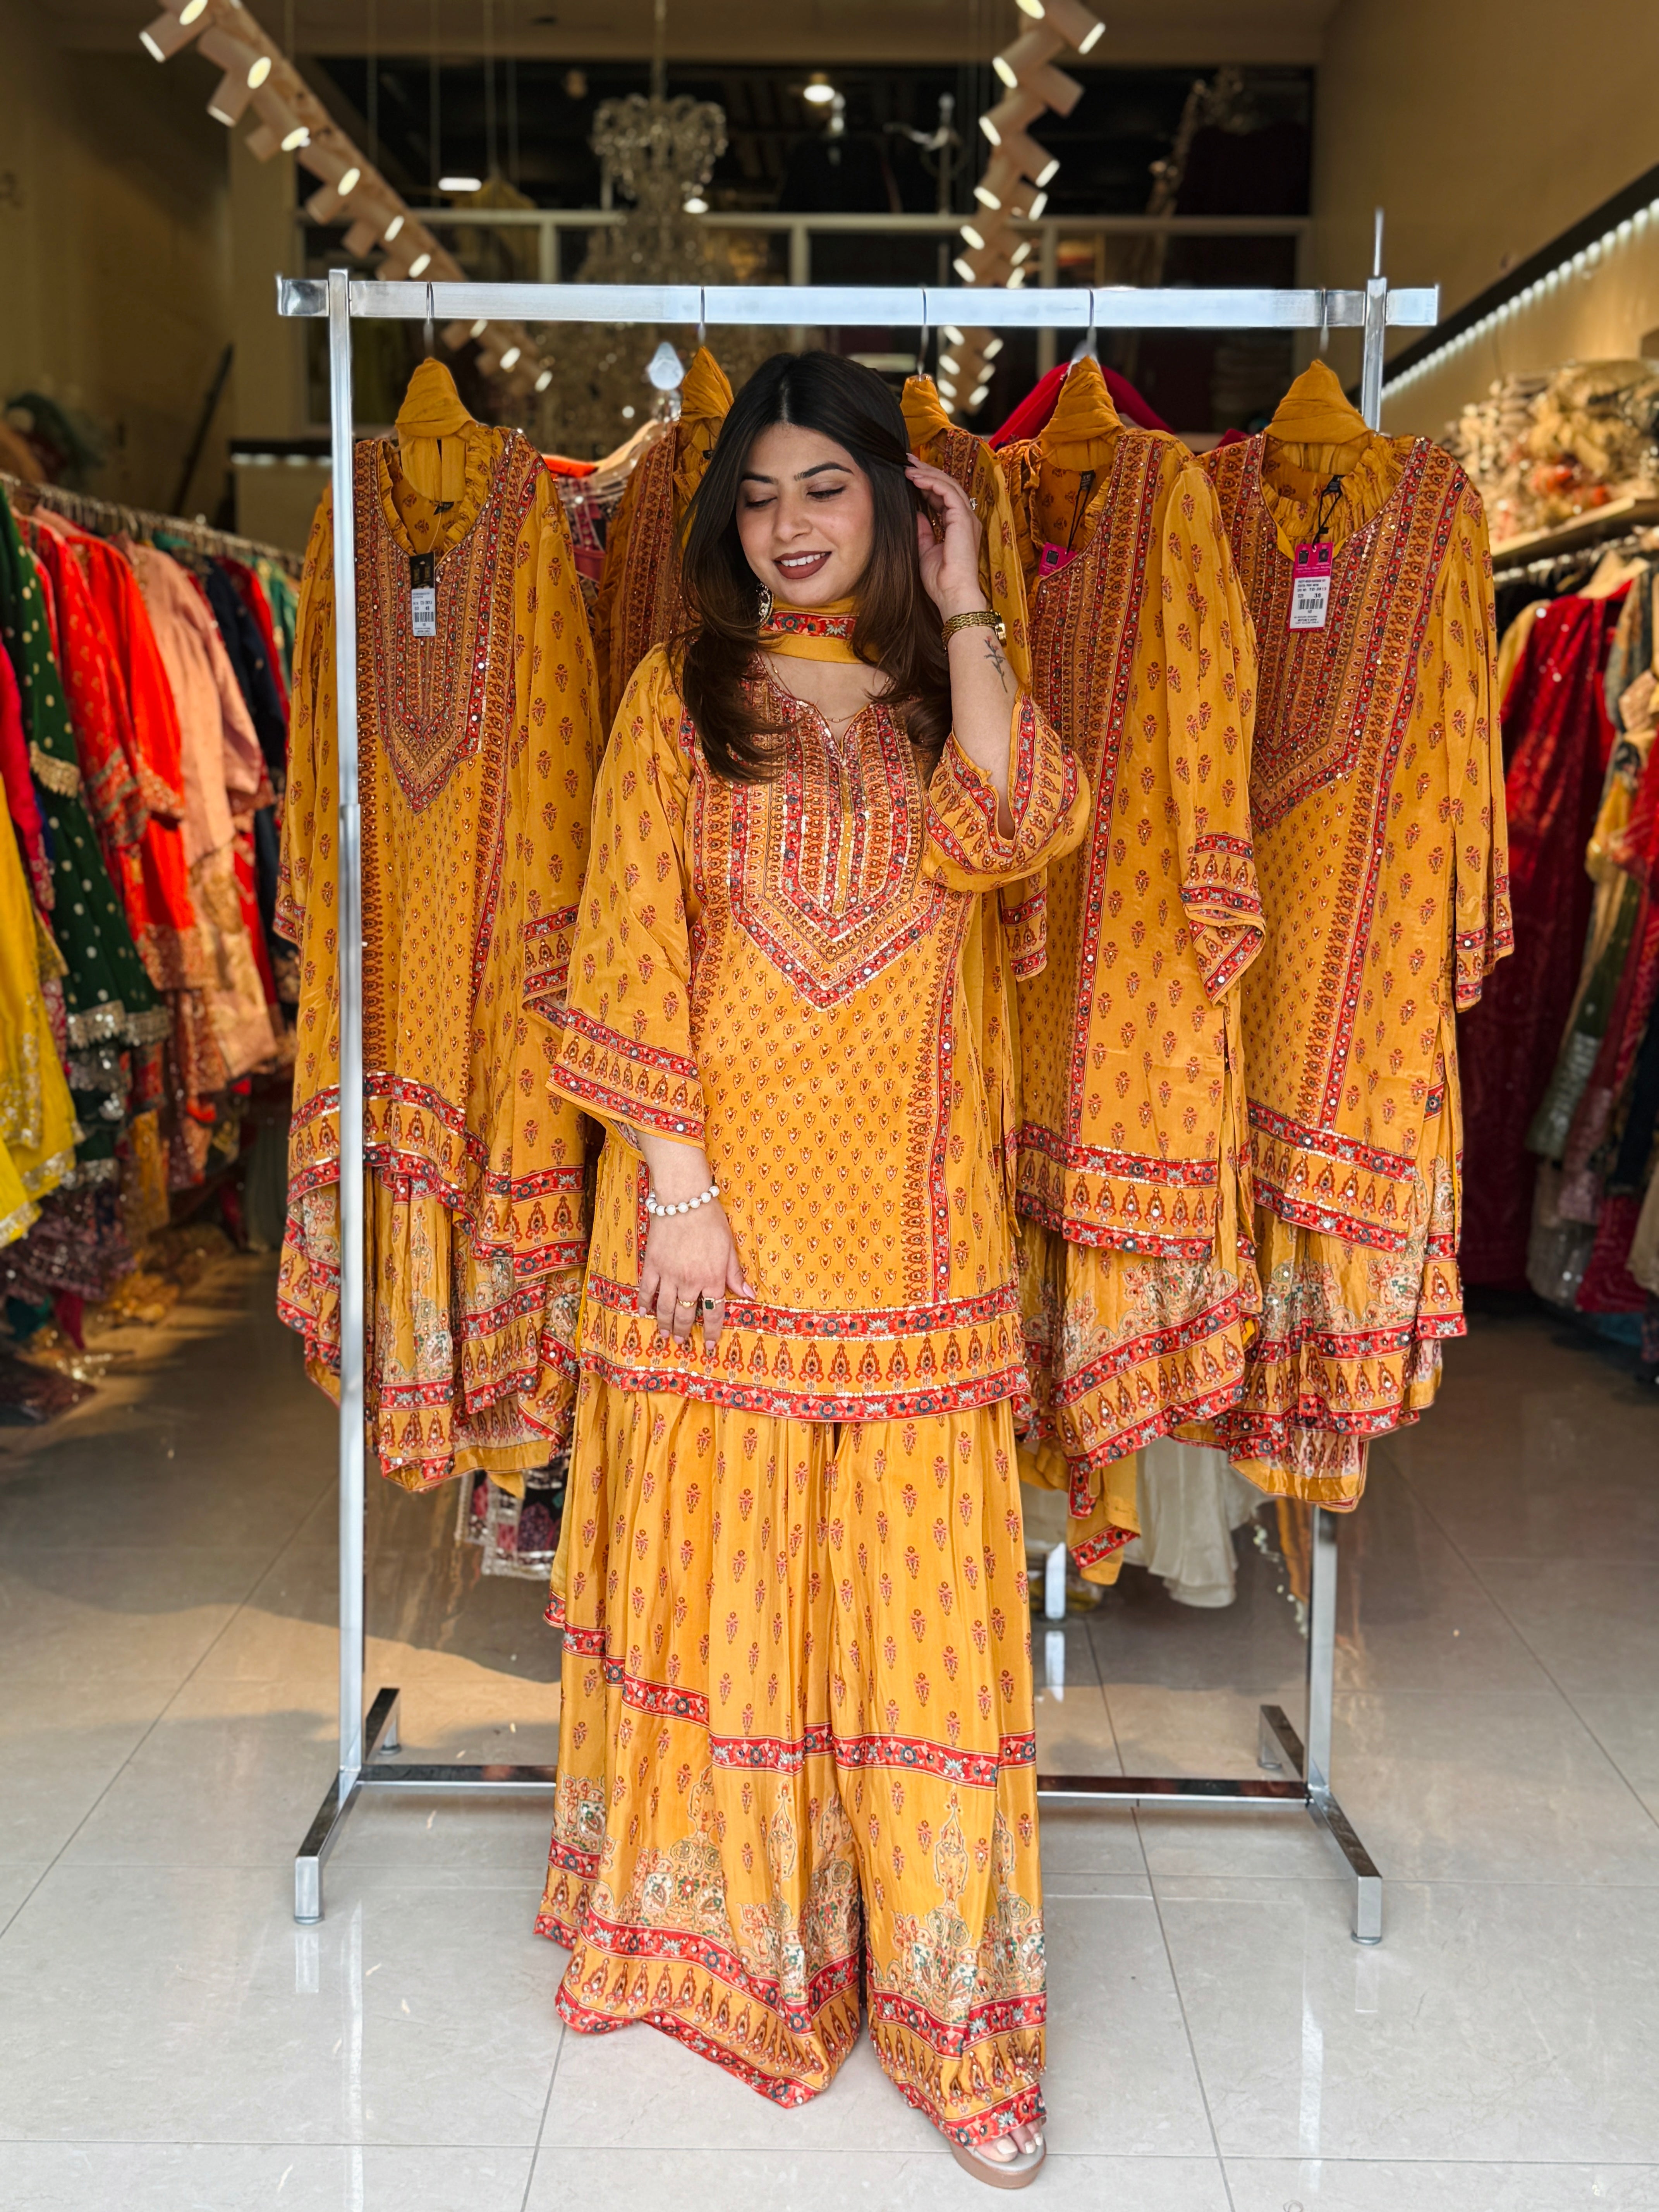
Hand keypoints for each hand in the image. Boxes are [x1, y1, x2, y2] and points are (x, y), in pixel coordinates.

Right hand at [638, 1199, 749, 1348]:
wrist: (684, 1200)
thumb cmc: (711, 1221)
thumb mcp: (729, 1247)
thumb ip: (734, 1274)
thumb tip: (747, 1294)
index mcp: (712, 1279)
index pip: (713, 1314)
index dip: (713, 1332)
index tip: (711, 1346)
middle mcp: (690, 1282)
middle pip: (687, 1315)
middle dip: (685, 1332)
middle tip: (682, 1341)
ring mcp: (669, 1275)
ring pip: (666, 1308)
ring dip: (666, 1324)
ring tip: (666, 1334)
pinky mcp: (652, 1265)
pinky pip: (646, 1290)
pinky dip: (644, 1303)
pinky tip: (643, 1313)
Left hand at [906, 455, 985, 620]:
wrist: (952, 594)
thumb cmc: (941, 580)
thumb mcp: (925, 550)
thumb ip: (923, 530)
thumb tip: (916, 513)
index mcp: (958, 526)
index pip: (943, 496)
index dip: (927, 483)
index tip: (909, 475)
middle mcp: (966, 519)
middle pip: (947, 485)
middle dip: (927, 471)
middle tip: (907, 461)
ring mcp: (967, 517)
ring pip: (948, 484)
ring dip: (926, 473)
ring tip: (908, 467)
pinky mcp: (962, 519)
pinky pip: (947, 492)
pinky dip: (931, 482)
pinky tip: (914, 478)